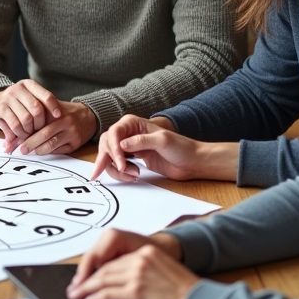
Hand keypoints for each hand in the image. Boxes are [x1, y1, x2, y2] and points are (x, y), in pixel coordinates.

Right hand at [0, 80, 62, 149]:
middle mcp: (18, 88)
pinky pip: (15, 125)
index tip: (58, 115)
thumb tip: (60, 115)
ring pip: (26, 118)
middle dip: (40, 123)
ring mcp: (8, 98)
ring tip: (30, 134)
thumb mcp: (30, 99)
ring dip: (30, 131)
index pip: (46, 95)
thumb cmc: (19, 103)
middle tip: (39, 130)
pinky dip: (20, 133)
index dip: (54, 106)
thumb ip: (42, 105)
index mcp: (29, 84)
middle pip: (37, 109)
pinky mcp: (0, 109)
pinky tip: (21, 135)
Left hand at [16, 100, 97, 155]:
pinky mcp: (76, 142)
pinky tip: (42, 152)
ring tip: (30, 152)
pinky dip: (49, 152)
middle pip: (44, 134)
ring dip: (38, 150)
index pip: (36, 121)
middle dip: (30, 143)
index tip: (14, 140)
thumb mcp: (49, 109)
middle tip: (20, 150)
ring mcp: (72, 132)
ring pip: (51, 144)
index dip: (24, 132)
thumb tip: (13, 134)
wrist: (88, 115)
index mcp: (55, 110)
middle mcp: (65, 120)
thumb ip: (34, 118)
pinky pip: (60, 151)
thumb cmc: (63, 113)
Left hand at [66, 230, 193, 298]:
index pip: (115, 261)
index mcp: (146, 253)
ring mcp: (136, 276)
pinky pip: (107, 295)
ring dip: (86, 290)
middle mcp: (139, 260)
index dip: (98, 270)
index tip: (87, 277)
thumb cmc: (183, 291)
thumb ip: (141, 270)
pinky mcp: (135, 292)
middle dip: (88, 280)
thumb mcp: (162, 271)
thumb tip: (117, 283)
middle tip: (75, 288)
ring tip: (76, 296)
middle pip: (105, 269)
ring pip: (102, 281)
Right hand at [92, 115, 237, 181]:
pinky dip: (121, 173)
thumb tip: (121, 145)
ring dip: (116, 169)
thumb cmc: (181, 147)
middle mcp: (129, 134)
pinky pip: (117, 166)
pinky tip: (133, 175)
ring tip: (134, 174)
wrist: (191, 162)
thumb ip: (141, 141)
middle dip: (106, 159)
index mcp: (134, 123)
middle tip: (107, 172)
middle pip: (106, 144)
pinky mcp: (132, 159)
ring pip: (110, 157)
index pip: (114, 133)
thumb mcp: (162, 141)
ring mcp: (130, 147)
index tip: (120, 163)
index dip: (113, 148)